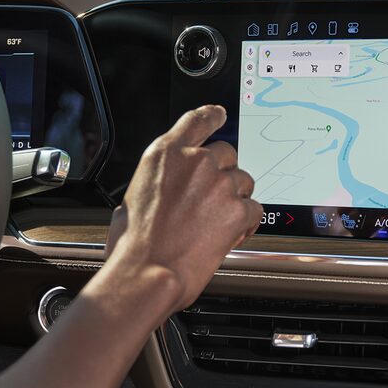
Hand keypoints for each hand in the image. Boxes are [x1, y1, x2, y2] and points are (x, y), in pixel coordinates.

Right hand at [105, 105, 262, 309]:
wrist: (147, 273)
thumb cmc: (134, 244)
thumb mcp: (133, 197)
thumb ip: (159, 181)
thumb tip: (166, 188)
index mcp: (166, 155)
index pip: (198, 121)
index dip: (213, 116)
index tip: (220, 115)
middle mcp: (196, 163)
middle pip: (227, 154)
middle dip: (223, 174)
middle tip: (210, 199)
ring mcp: (220, 185)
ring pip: (244, 182)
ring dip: (235, 199)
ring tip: (216, 223)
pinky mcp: (237, 210)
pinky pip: (254, 209)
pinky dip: (247, 222)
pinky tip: (231, 235)